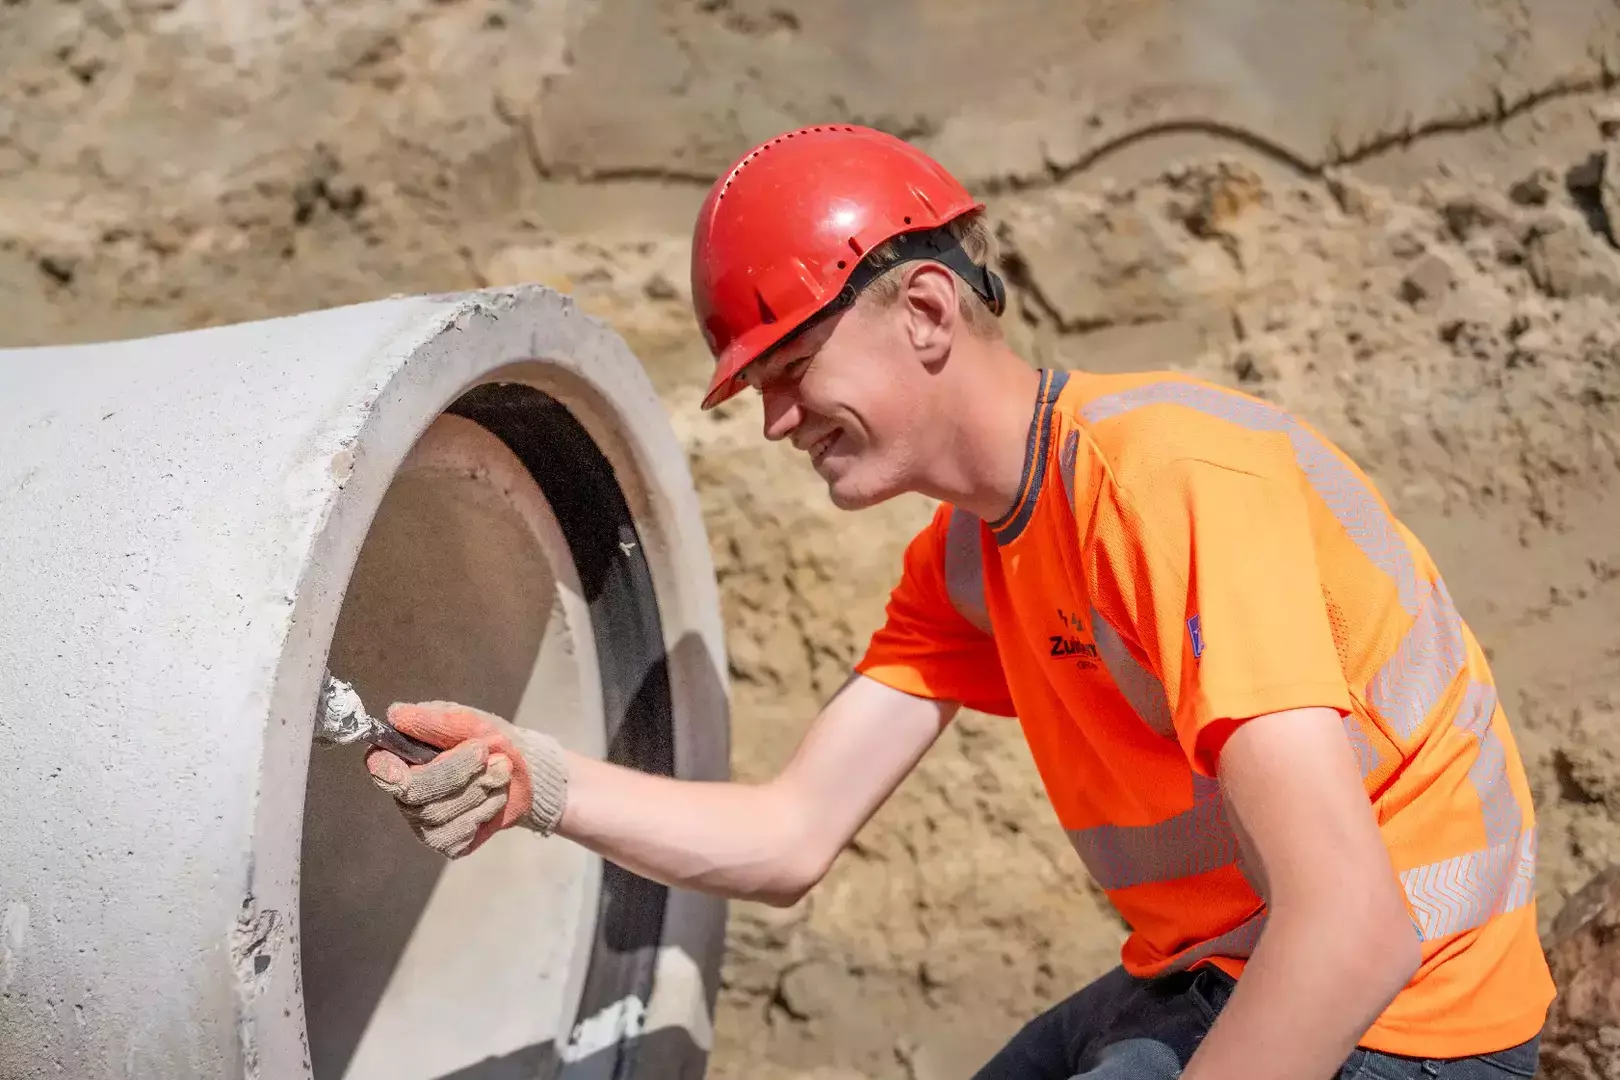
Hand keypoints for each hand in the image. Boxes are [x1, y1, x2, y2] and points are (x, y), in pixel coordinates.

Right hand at [364, 701, 567, 857]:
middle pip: (414, 792)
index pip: (379, 767)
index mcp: (403, 757)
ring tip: (501, 768)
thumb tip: (397, 714)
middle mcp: (405, 793)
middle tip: (484, 751)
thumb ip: (435, 721)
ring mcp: (424, 822)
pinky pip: (459, 832)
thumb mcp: (469, 722)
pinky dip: (485, 809)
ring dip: (478, 787)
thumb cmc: (489, 739)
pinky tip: (496, 794)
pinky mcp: (447, 842)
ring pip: (439, 813)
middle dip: (454, 771)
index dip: (385, 770)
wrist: (526, 769)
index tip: (401, 772)